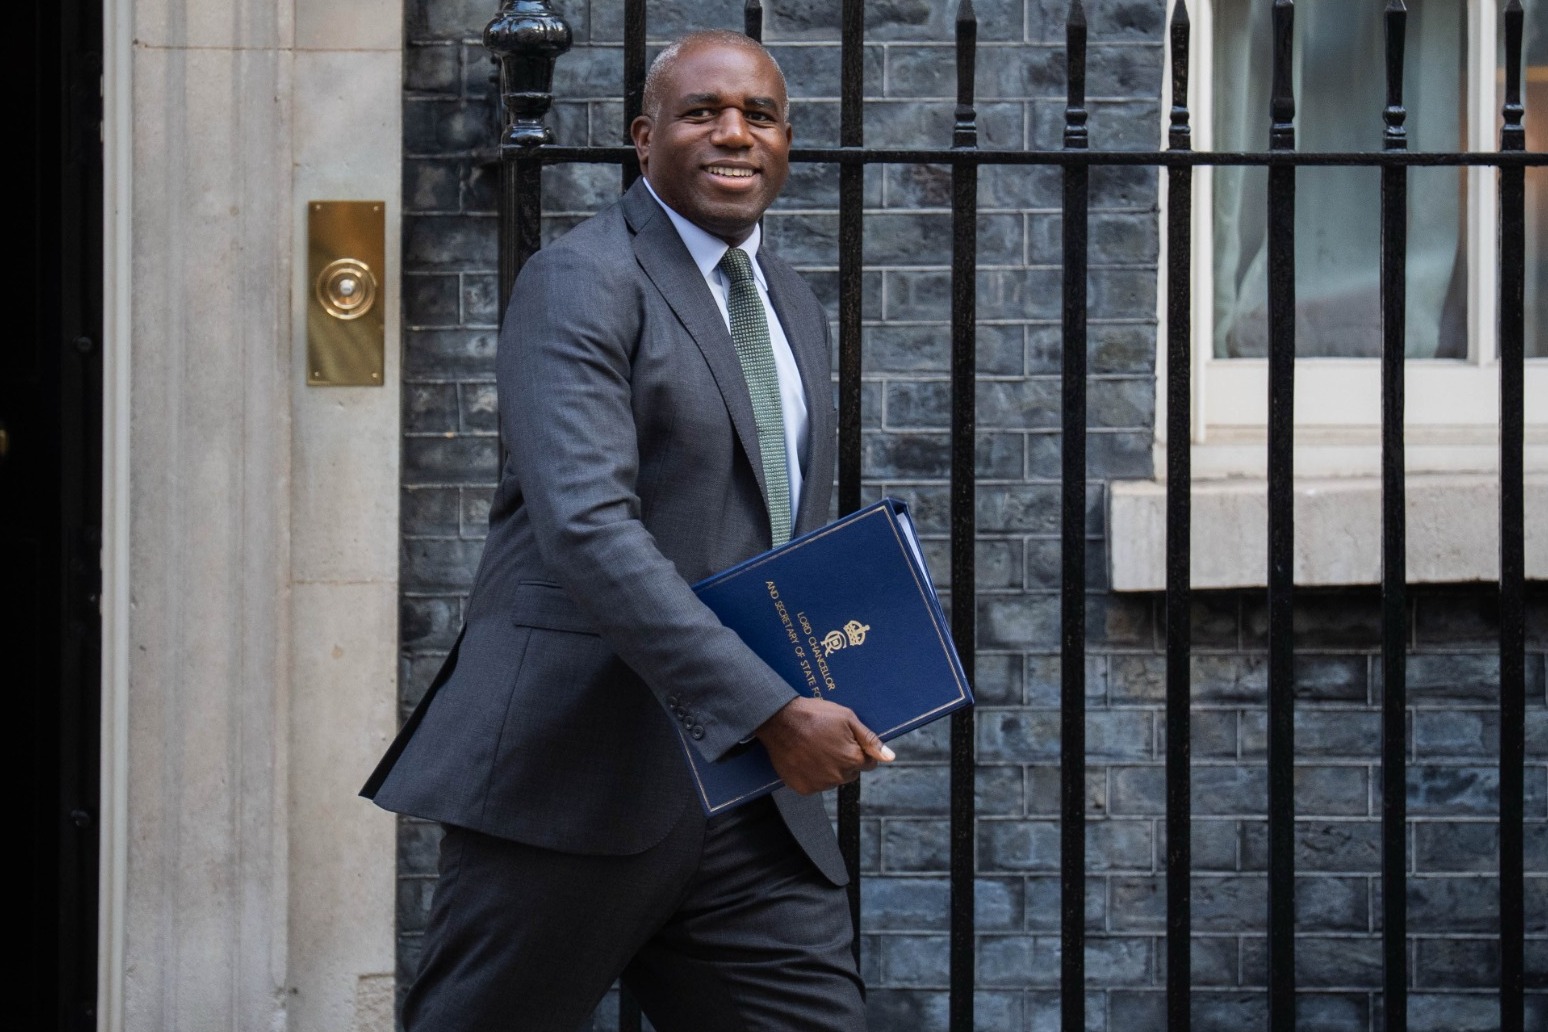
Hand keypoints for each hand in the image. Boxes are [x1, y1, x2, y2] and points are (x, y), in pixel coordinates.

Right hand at [754, 696, 894, 794]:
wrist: (779, 719)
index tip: (844, 739)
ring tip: (814, 748)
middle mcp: (838, 776)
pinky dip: (811, 774)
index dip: (858, 749)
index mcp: (853, 759)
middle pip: (851, 772)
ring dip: (828, 768)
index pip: (868, 762)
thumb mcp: (847, 718)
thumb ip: (870, 739)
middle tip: (827, 741)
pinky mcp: (803, 788)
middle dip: (844, 759)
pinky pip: (815, 785)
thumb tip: (890, 757)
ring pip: (833, 779)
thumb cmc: (814, 715)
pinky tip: (805, 758)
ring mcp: (819, 784)